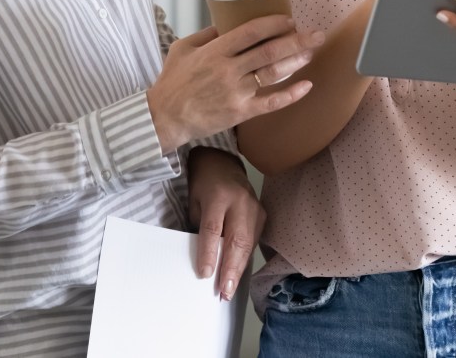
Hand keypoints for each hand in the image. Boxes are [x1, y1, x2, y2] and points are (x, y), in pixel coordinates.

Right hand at [147, 16, 320, 152]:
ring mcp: (236, 92)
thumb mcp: (183, 48)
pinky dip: (291, 95)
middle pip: (269, 51)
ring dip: (296, 61)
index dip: (273, 24)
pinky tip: (306, 86)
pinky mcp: (240, 112)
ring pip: (273, 73)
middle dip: (297, 40)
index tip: (289, 20)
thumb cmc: (172, 81)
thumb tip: (229, 22)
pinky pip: (271, 103)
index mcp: (215, 51)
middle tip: (316, 34)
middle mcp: (228, 70)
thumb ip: (207, 34)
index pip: (251, 32)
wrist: (164, 117)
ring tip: (311, 52)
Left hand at [187, 147, 262, 300]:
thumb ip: (199, 226)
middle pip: (236, 240)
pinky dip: (244, 259)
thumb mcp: (194, 201)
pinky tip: (237, 274)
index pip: (213, 228)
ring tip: (229, 290)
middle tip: (224, 292)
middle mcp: (240, 201)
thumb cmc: (203, 183)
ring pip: (248, 243)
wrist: (223, 162)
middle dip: (230, 269)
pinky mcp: (262, 214)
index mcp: (218, 195)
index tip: (205, 275)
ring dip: (238, 269)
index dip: (209, 253)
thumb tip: (204, 258)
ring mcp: (255, 207)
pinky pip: (253, 241)